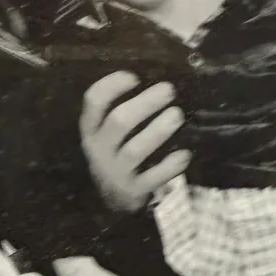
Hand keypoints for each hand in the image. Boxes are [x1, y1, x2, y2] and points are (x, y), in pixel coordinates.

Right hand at [80, 72, 188, 214]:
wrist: (114, 197)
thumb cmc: (116, 153)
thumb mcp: (108, 134)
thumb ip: (122, 110)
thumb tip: (155, 83)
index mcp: (91, 130)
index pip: (94, 102)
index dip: (112, 86)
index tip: (134, 77)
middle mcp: (100, 150)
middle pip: (119, 122)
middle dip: (145, 103)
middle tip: (168, 90)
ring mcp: (116, 172)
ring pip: (135, 149)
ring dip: (158, 130)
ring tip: (177, 115)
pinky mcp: (133, 190)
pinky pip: (152, 178)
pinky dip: (169, 166)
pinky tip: (184, 154)